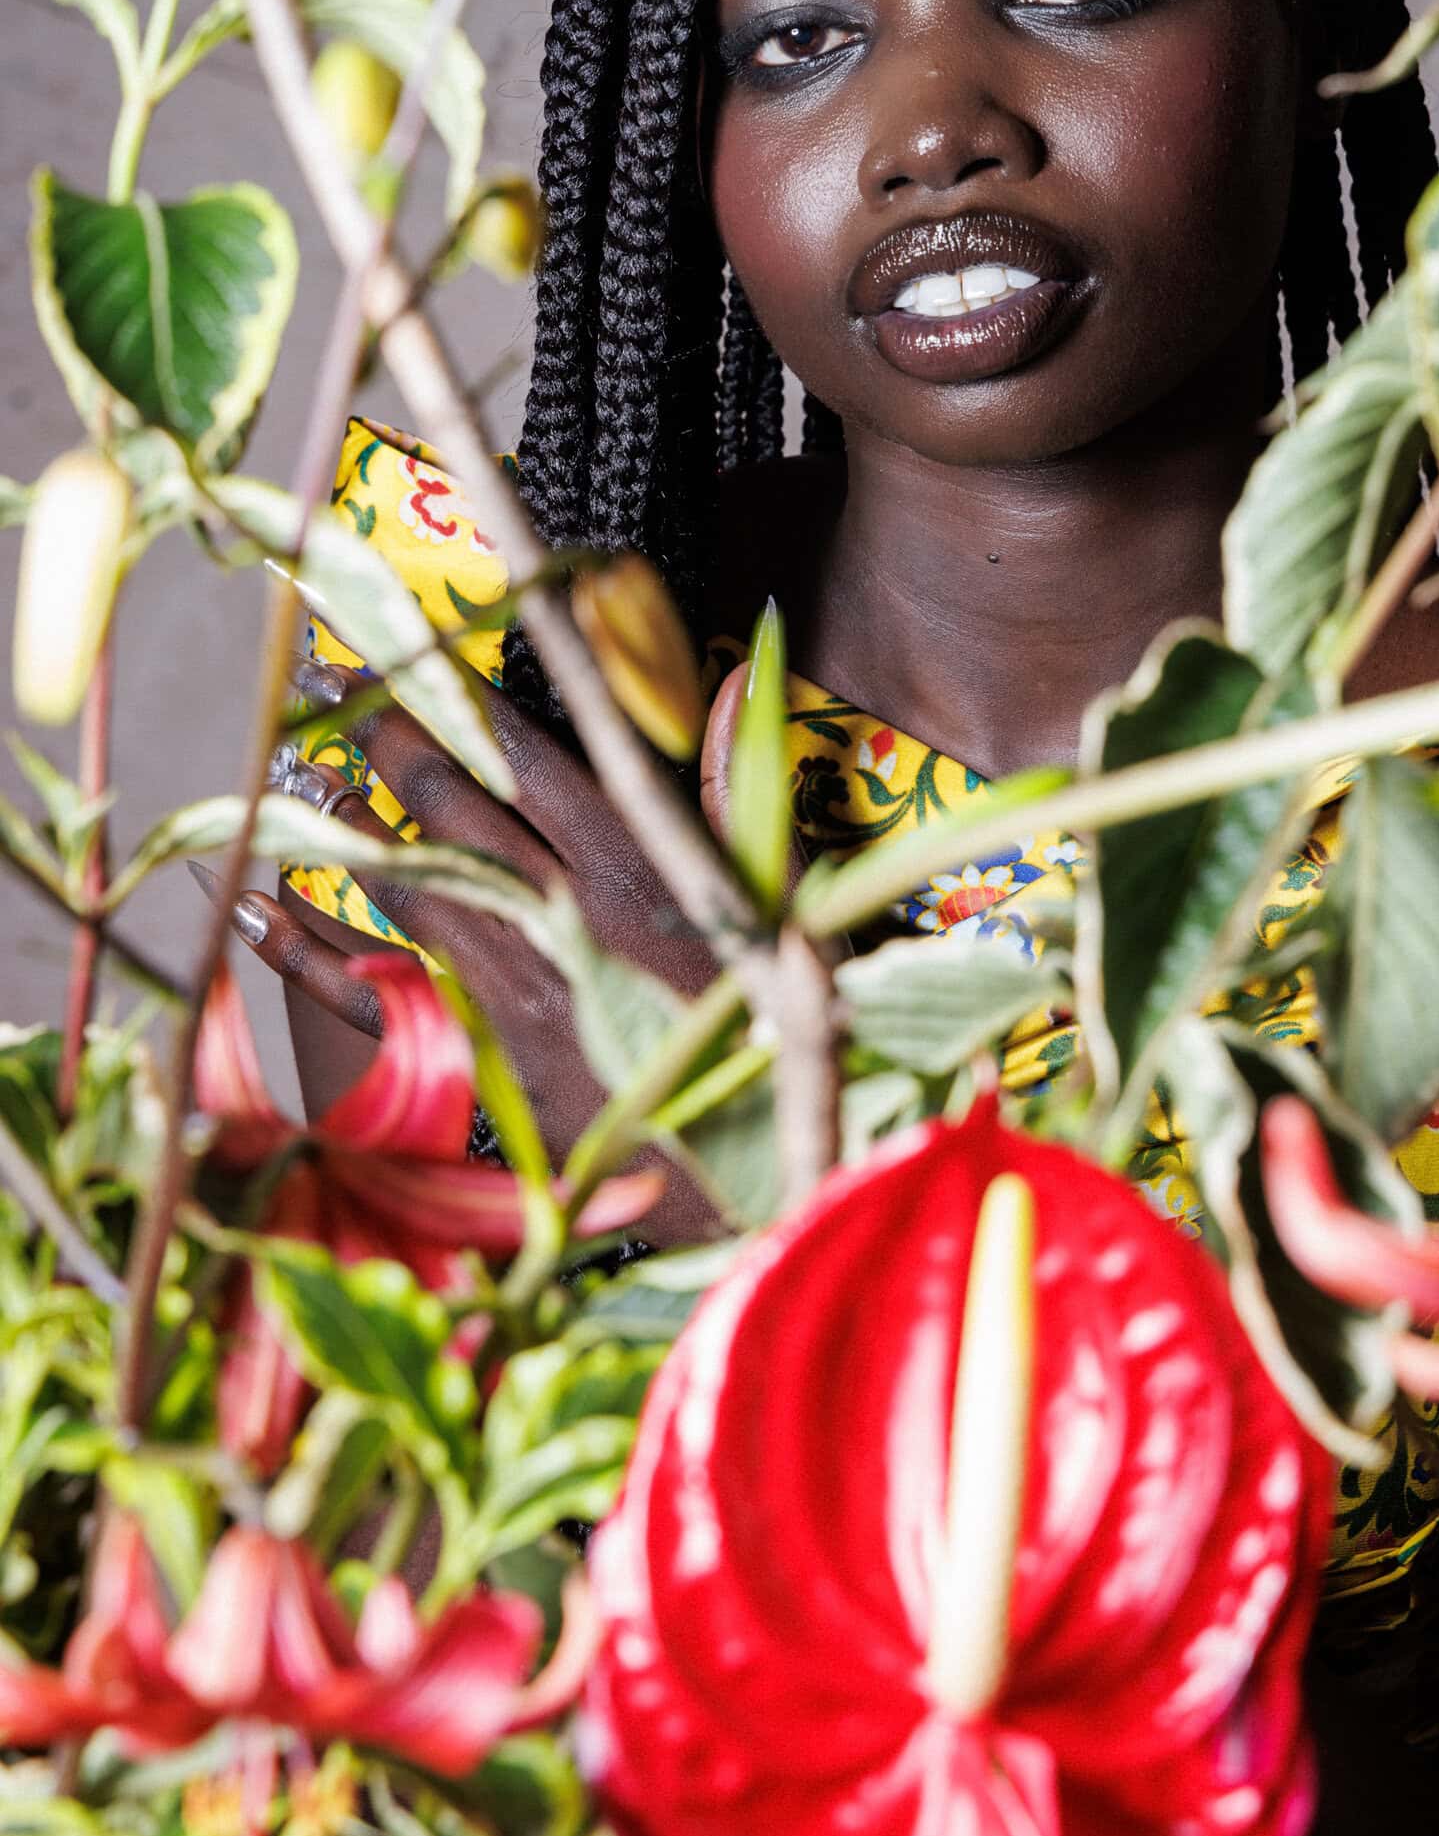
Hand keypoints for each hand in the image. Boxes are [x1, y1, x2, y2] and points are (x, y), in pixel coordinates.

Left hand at [231, 661, 760, 1241]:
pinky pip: (374, 993)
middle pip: (453, 808)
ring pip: (408, 886)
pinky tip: (255, 913)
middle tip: (333, 685)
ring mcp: (514, 992)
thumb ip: (741, 793)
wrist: (761, 1185)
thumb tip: (737, 677)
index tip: (397, 651)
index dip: (453, 699)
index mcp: (639, 873)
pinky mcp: (486, 1060)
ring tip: (308, 775)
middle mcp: (563, 921)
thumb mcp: (785, 907)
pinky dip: (307, 952)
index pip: (525, 758)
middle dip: (388, 737)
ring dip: (353, 823)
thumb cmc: (784, 1042)